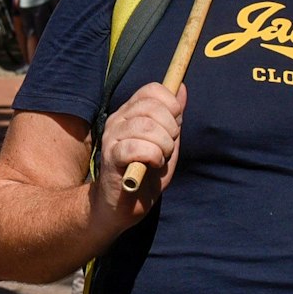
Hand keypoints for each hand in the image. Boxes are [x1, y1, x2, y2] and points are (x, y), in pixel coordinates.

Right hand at [94, 82, 183, 223]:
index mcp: (130, 112)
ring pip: (147, 127)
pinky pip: (137, 148)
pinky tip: (151, 165)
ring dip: (164, 146)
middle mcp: (117, 120)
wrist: (122, 207)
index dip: (171, 105)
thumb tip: (181, 86)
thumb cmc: (145, 173)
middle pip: (152, 108)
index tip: (174, 126)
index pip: (152, 90)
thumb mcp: (166, 142)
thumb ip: (173, 117)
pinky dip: (153, 157)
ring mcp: (111, 138)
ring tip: (160, 159)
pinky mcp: (111, 157)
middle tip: (168, 148)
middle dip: (171, 129)